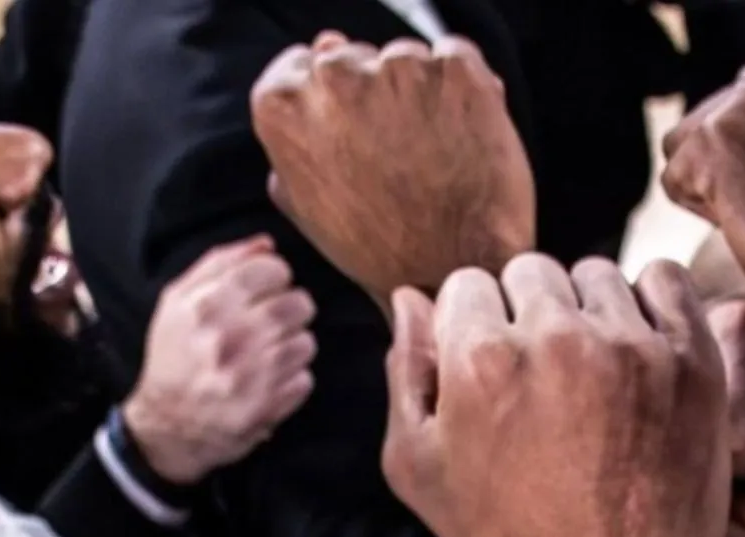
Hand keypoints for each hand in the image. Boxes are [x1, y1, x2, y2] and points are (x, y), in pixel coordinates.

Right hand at [125, 236, 316, 483]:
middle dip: (291, 309)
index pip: (272, 270)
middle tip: (274, 321)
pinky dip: (292, 379)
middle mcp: (232, 338)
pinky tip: (270, 380)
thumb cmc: (174, 357)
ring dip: (293, 345)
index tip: (268, 288)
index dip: (276, 276)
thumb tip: (266, 244)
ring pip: (306, 342)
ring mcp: (252, 375)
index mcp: (208, 305)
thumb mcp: (177, 302)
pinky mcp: (268, 407)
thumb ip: (219, 264)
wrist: (166, 425)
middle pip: (298, 304)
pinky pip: (305, 379)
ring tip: (270, 353)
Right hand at [251, 33, 534, 305]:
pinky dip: (460, 88)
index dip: (329, 97)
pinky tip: (458, 136)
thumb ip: (292, 144)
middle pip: (350, 56)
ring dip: (416, 92)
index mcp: (285, 107)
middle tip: (393, 149)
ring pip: (402, 58)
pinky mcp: (454, 72)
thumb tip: (302, 87)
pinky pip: (453, 58)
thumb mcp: (308, 206)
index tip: (350, 124)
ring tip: (428, 151)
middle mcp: (335, 77)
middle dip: (370, 91)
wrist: (452, 273)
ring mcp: (397, 70)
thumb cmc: (380, 250)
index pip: (299, 66)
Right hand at [383, 256, 729, 536]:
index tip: (492, 371)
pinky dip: (651, 305)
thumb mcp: (415, 466)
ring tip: (590, 375)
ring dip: (587, 310)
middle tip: (541, 380)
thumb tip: (409, 297)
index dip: (472, 326)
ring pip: (597, 275)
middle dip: (526, 314)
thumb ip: (405, 372)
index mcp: (479, 359)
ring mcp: (633, 349)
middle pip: (530, 271)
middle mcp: (557, 340)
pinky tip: (638, 354)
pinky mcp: (692, 364)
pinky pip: (668, 282)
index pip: (466, 283)